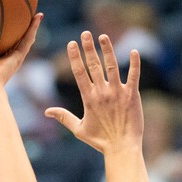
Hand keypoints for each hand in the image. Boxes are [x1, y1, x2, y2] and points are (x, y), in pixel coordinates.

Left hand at [0, 14, 42, 93]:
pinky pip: (27, 40)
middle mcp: (1, 62)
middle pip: (10, 44)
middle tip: (18, 20)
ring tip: (35, 14)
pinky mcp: (18, 58)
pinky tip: (38, 16)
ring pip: (23, 40)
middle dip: (14, 33)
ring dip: (29, 28)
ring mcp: (11, 60)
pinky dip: (34, 28)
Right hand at [45, 32, 142, 155]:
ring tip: (103, 36)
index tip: (71, 43)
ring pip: (112, 66)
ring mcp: (118, 93)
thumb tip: (47, 112)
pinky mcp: (133, 95)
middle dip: (89, 48)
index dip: (75, 57)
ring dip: (108, 50)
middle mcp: (102, 93)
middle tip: (85, 33)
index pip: (79, 73)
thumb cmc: (100, 141)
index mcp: (89, 99)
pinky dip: (135, 63)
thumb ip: (64, 117)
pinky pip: (134, 75)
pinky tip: (134, 50)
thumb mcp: (79, 130)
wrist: (122, 148)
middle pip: (94, 66)